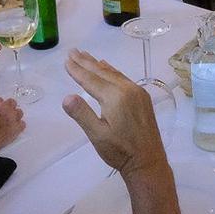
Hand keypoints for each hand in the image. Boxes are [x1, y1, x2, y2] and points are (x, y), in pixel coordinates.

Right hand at [0, 95, 24, 151]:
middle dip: (8, 108)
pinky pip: (22, 124)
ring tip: (9, 124)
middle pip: (11, 102)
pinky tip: (13, 131)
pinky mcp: (18, 127)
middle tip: (4, 116)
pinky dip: (18, 127)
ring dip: (15, 117)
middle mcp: (4, 107)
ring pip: (19, 112)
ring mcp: (13, 116)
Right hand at [62, 50, 165, 176]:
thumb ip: (82, 114)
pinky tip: (108, 69)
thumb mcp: (97, 135)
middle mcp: (128, 89)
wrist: (148, 161)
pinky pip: (123, 79)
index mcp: (115, 97)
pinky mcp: (143, 98)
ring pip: (114, 74)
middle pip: (103, 72)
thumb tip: (67, 97)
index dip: (77, 70)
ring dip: (99, 65)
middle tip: (73, 51)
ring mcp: (138, 92)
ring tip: (87, 56)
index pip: (91, 80)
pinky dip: (112, 72)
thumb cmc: (120, 151)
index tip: (66, 60)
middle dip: (86, 62)